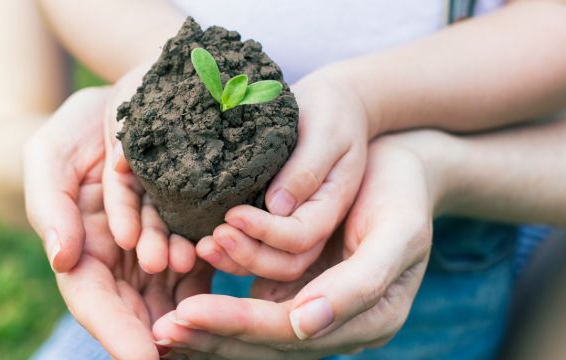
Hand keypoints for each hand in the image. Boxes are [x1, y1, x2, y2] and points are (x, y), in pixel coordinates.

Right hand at [23, 88, 210, 358]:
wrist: (124, 103)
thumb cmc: (77, 130)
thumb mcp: (49, 155)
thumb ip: (49, 206)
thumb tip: (62, 257)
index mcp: (81, 251)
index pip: (94, 303)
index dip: (116, 334)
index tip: (143, 359)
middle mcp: (120, 261)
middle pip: (138, 311)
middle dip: (159, 330)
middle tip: (183, 347)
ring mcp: (157, 249)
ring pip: (174, 292)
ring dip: (189, 298)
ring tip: (197, 271)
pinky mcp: (189, 232)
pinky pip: (204, 262)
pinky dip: (212, 267)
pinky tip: (221, 255)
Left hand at [153, 133, 443, 357]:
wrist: (402, 167)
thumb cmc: (402, 192)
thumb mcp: (398, 233)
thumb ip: (360, 284)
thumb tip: (305, 326)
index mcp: (370, 319)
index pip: (290, 332)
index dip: (238, 325)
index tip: (187, 313)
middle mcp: (338, 323)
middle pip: (267, 341)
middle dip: (214, 336)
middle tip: (163, 328)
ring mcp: (316, 307)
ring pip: (256, 331)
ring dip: (212, 324)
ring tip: (166, 319)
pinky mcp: (299, 287)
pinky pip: (254, 305)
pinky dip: (221, 305)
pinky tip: (185, 300)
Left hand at [198, 70, 368, 280]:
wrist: (333, 106)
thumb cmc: (330, 113)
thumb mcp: (325, 133)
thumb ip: (307, 168)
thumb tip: (278, 206)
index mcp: (332, 204)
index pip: (301, 236)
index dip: (266, 232)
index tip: (232, 214)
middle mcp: (316, 223)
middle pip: (286, 262)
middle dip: (248, 255)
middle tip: (213, 239)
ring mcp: (296, 226)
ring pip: (271, 264)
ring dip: (236, 261)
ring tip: (203, 246)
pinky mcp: (276, 221)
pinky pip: (257, 249)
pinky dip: (232, 253)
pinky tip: (204, 242)